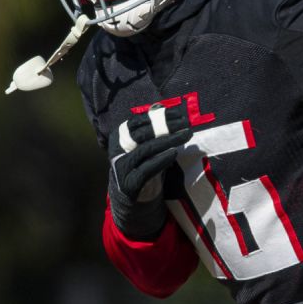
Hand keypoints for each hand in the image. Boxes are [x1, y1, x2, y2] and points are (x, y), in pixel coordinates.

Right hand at [106, 104, 191, 238]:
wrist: (130, 195)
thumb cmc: (140, 165)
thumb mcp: (144, 146)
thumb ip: (150, 129)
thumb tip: (159, 108)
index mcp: (118, 137)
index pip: (138, 122)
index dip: (158, 116)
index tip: (178, 114)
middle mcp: (117, 150)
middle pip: (142, 134)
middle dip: (166, 127)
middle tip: (185, 124)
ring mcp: (122, 166)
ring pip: (146, 149)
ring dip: (168, 141)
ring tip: (185, 136)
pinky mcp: (130, 183)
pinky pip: (147, 169)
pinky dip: (162, 160)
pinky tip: (174, 154)